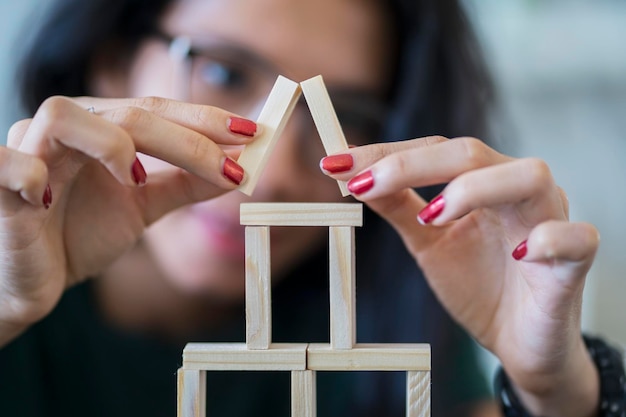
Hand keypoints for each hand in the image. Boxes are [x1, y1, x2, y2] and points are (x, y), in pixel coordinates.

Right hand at [0, 96, 255, 343]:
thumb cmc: (77, 235)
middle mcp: (67, 131)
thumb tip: (238, 170)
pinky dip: (31, 171)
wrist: (27, 280)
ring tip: (135, 178)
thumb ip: (183, 187)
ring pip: (64, 115)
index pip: (156, 110)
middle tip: (232, 163)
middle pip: (127, 112)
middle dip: (186, 138)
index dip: (203, 119)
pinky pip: (7, 162)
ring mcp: (28, 151)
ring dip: (110, 142)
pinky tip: (49, 196)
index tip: (252, 134)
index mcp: (101, 130)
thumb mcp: (140, 208)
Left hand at [322, 136, 599, 416]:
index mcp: (482, 182)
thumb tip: (353, 177)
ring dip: (474, 189)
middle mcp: (517, 190)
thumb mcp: (427, 244)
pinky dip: (549, 239)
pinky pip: (577, 237)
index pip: (435, 150)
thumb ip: (398, 209)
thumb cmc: (479, 288)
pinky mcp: (575, 263)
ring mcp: (550, 220)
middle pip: (473, 152)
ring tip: (432, 217)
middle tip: (364, 184)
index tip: (336, 164)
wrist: (518, 344)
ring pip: (529, 176)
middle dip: (412, 165)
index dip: (387, 154)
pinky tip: (519, 252)